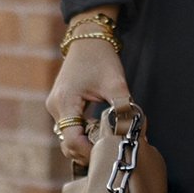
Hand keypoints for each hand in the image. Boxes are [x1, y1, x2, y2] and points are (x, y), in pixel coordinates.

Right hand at [47, 15, 129, 163]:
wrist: (88, 39)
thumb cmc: (101, 58)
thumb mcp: (116, 83)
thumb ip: (125, 109)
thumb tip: (138, 134)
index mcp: (65, 101)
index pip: (72, 140)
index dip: (90, 151)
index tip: (109, 153)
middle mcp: (55, 106)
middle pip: (68, 143)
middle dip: (88, 151)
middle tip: (110, 152)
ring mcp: (55, 106)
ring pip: (67, 138)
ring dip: (85, 144)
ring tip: (106, 143)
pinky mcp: (60, 106)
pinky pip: (69, 129)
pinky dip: (82, 135)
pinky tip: (99, 134)